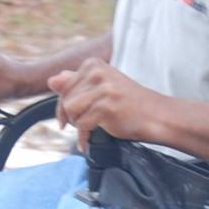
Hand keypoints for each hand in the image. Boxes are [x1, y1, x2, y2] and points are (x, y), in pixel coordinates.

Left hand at [48, 62, 167, 154]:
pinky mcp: (106, 106)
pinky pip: (82, 125)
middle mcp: (96, 72)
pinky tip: (88, 143)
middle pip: (65, 99)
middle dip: (70, 117)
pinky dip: (83, 138)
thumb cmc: (129, 103)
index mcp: (93, 64)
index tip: (72, 117)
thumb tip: (51, 80)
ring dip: (77, 126)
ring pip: (70, 111)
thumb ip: (76, 82)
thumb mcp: (102, 87)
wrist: (157, 115)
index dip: (63, 105)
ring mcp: (102, 89)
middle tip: (84, 125)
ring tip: (89, 130)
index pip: (62, 86)